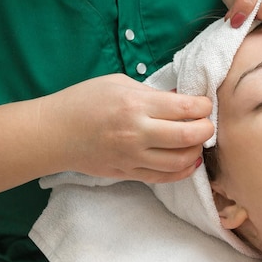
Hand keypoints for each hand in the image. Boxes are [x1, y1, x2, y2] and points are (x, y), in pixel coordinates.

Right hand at [40, 74, 213, 182]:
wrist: (54, 132)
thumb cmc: (84, 100)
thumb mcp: (119, 83)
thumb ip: (153, 93)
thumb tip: (182, 99)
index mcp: (136, 105)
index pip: (185, 109)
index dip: (204, 106)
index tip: (205, 104)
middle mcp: (137, 132)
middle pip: (188, 136)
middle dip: (207, 129)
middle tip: (207, 123)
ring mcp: (133, 157)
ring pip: (180, 161)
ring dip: (197, 150)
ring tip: (197, 141)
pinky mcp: (128, 173)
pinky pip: (164, 177)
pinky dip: (183, 170)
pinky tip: (189, 161)